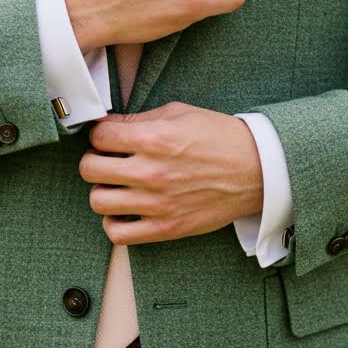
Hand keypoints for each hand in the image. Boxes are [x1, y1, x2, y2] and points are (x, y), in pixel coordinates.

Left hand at [78, 101, 263, 245]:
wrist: (258, 169)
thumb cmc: (220, 138)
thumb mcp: (180, 114)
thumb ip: (141, 119)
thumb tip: (108, 125)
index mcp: (154, 139)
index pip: (98, 136)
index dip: (100, 135)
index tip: (108, 138)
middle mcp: (151, 172)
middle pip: (89, 169)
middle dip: (95, 160)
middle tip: (109, 160)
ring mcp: (157, 204)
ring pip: (98, 201)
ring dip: (104, 190)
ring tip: (118, 185)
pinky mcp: (166, 228)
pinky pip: (118, 234)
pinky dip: (114, 223)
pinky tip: (125, 210)